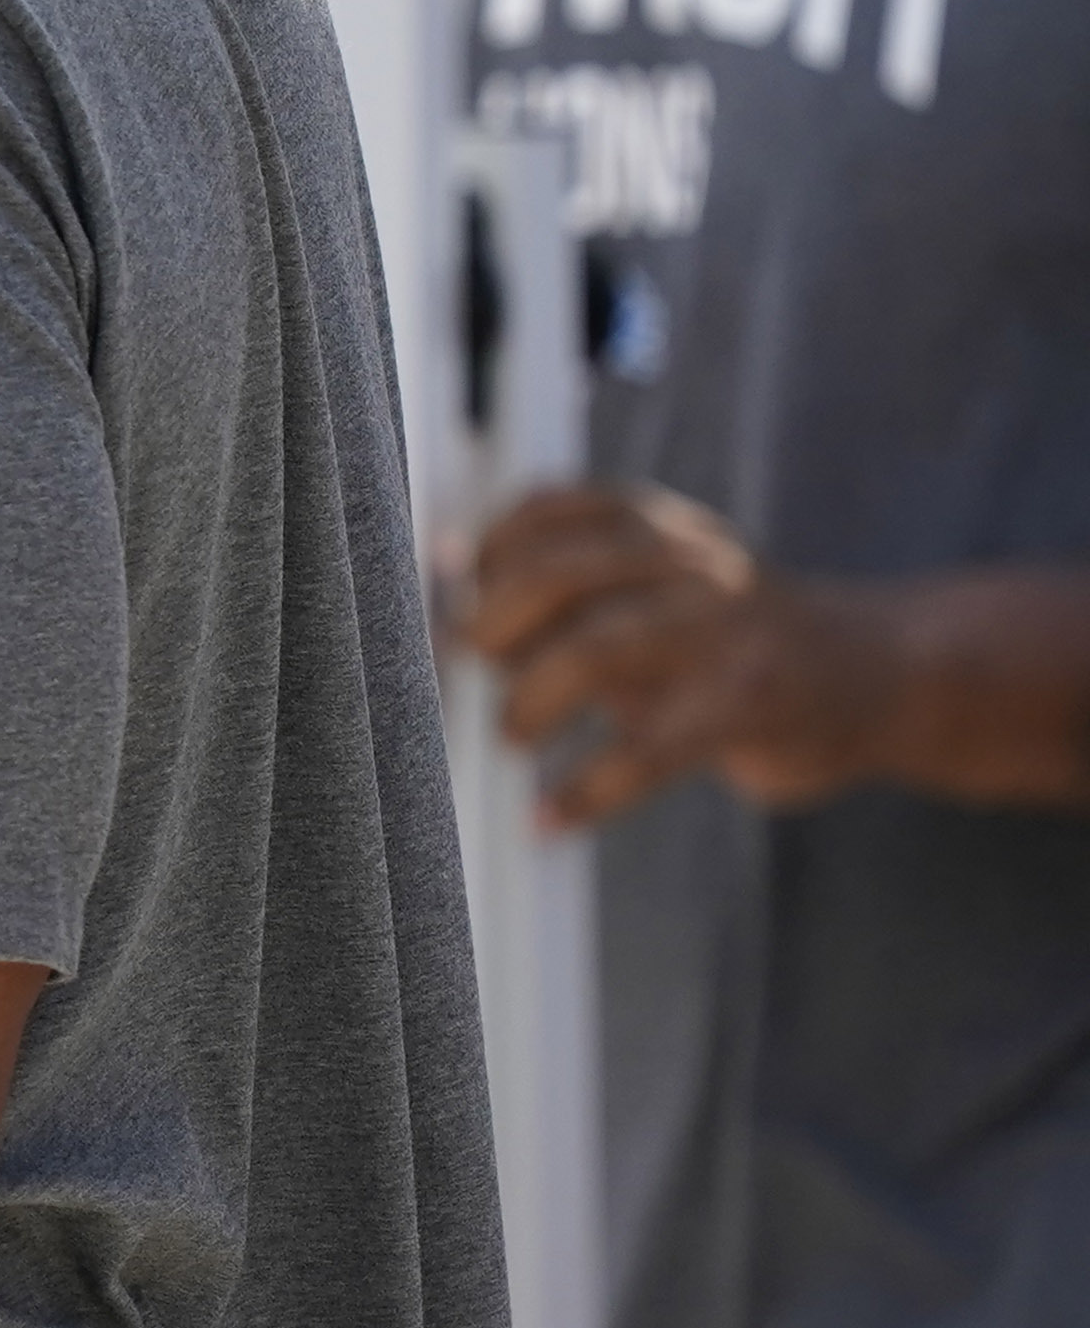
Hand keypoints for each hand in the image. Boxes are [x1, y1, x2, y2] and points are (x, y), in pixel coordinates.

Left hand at [463, 482, 894, 828]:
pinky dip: (586, 791)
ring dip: (530, 704)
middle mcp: (691, 564)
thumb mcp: (660, 588)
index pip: (548, 509)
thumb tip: (445, 579)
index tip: (454, 603)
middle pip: (557, 575)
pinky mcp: (751, 706)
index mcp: (659, 527)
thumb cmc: (731, 637)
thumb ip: (565, 588)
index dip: (485, 555)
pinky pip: (650, 752)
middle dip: (492, 630)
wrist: (882, 672)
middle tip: (470, 677)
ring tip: (513, 738)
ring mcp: (727, 631)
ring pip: (596, 651)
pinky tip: (549, 818)